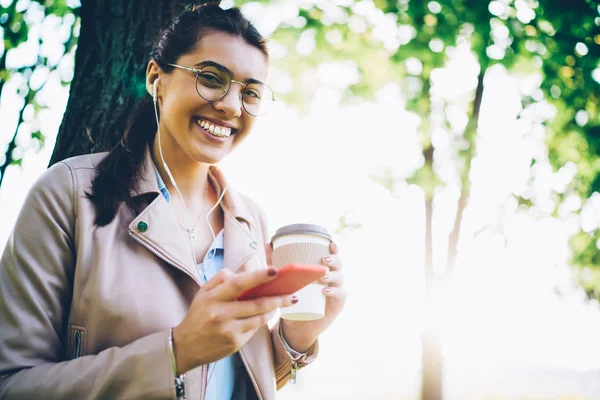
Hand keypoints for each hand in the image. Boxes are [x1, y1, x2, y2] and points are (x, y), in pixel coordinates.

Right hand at [173, 267, 296, 373]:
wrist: (185, 347)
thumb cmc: (198, 315)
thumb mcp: (204, 293)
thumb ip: (222, 278)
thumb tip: (245, 270)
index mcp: (212, 297)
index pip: (238, 284)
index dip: (258, 276)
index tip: (275, 270)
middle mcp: (220, 314)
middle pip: (256, 304)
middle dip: (278, 299)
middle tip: (293, 295)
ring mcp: (228, 330)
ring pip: (259, 318)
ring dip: (273, 310)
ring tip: (283, 303)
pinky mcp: (234, 343)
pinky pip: (254, 329)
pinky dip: (261, 321)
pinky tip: (265, 316)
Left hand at [277, 242, 346, 351]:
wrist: (298, 325)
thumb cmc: (292, 298)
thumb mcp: (284, 280)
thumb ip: (276, 263)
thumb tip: (267, 244)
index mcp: (321, 268)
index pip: (331, 255)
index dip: (334, 248)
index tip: (330, 243)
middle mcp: (331, 277)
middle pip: (338, 264)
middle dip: (334, 259)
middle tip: (324, 260)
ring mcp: (336, 290)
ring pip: (340, 278)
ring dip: (333, 275)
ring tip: (323, 277)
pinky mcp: (336, 304)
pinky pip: (340, 295)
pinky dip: (335, 291)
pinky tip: (325, 291)